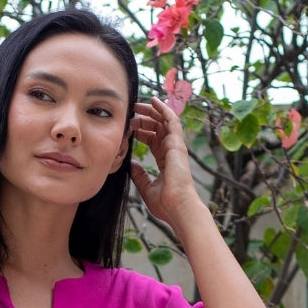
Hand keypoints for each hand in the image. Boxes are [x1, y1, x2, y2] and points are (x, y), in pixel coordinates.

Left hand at [129, 97, 202, 229]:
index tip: (131, 127)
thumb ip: (139, 175)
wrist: (177, 207)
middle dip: (145, 118)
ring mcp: (175, 146)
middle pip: (158, 128)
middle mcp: (171, 151)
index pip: (153, 140)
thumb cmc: (165, 203)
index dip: (142, 131)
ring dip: (151, 111)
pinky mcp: (177, 144)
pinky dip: (163, 109)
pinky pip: (171, 121)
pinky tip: (154, 100)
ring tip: (138, 103)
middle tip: (132, 111)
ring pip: (164, 121)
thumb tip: (130, 164)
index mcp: (165, 161)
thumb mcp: (146, 187)